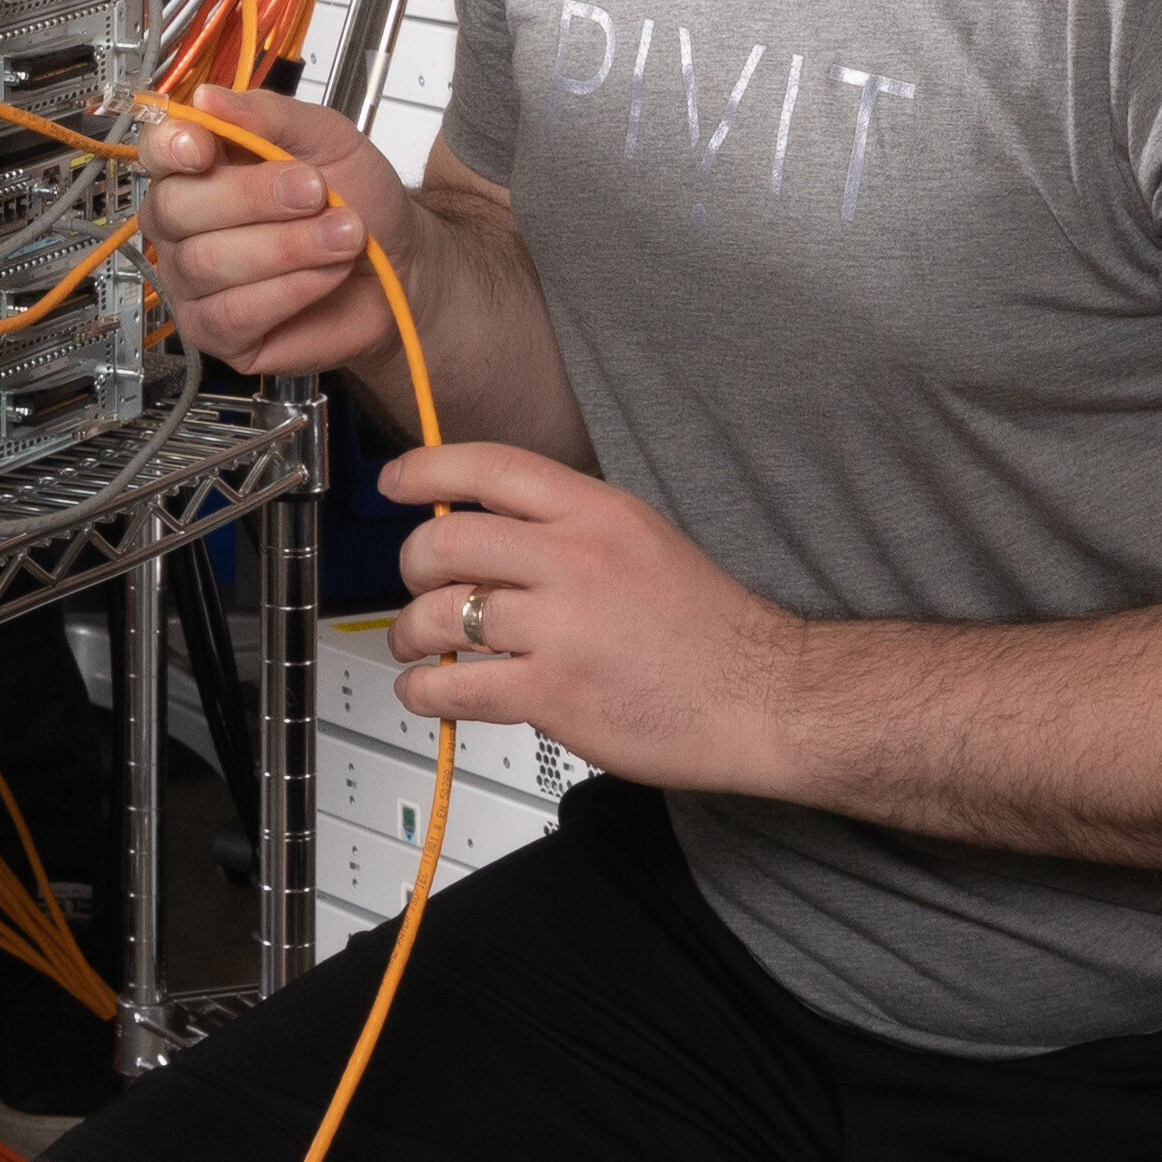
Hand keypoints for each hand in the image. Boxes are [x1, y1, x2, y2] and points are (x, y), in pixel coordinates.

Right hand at [142, 86, 406, 382]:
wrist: (402, 261)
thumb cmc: (359, 195)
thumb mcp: (326, 137)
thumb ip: (267, 115)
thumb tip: (205, 98)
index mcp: (198, 166)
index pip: (156, 151)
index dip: (171, 149)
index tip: (204, 149)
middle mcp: (182, 224)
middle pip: (176, 208)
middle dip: (254, 198)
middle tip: (317, 192)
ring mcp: (193, 282)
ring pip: (208, 262)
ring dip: (287, 246)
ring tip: (344, 236)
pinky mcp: (217, 332)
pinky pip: (232, 312)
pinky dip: (289, 290)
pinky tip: (326, 275)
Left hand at [380, 442, 811, 795]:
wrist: (766, 695)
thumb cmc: (711, 627)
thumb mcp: (642, 539)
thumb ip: (569, 529)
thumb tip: (491, 533)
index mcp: (596, 511)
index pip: (488, 467)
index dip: (426, 471)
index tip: (395, 480)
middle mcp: (573, 558)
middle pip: (444, 541)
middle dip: (411, 566)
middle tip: (416, 585)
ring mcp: (560, 626)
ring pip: (438, 614)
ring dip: (409, 633)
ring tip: (415, 645)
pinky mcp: (553, 692)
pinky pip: (456, 686)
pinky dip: (426, 690)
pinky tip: (429, 691)